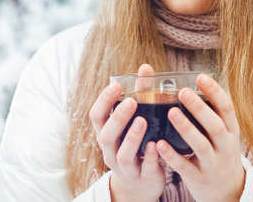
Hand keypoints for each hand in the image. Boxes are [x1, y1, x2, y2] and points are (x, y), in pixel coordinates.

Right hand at [89, 64, 164, 201]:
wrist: (140, 185)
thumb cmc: (136, 144)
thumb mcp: (134, 120)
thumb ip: (141, 94)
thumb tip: (145, 67)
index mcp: (107, 133)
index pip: (96, 116)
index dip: (104, 101)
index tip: (116, 85)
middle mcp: (111, 150)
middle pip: (107, 135)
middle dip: (117, 118)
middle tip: (131, 101)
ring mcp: (126, 167)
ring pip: (122, 154)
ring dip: (132, 137)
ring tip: (143, 121)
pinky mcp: (143, 177)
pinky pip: (144, 169)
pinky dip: (150, 157)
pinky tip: (156, 145)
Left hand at [155, 73, 244, 201]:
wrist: (229, 191)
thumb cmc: (221, 153)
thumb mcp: (226, 134)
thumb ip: (215, 114)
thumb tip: (200, 81)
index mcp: (231, 131)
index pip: (227, 108)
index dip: (215, 91)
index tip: (200, 77)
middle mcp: (225, 146)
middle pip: (215, 125)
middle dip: (199, 108)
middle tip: (182, 91)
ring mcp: (213, 163)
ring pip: (201, 145)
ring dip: (186, 128)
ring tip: (171, 112)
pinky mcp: (199, 178)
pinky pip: (184, 166)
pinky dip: (172, 154)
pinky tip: (159, 143)